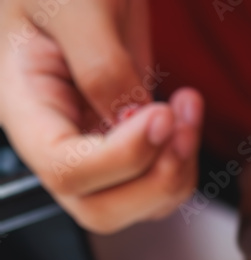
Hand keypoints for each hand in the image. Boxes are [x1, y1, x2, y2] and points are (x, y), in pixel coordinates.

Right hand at [0, 0, 202, 232]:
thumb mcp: (76, 4)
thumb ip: (100, 66)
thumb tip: (132, 123)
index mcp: (22, 103)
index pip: (66, 172)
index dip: (123, 158)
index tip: (158, 113)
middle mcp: (54, 133)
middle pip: (99, 208)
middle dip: (155, 180)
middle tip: (178, 123)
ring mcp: (90, 137)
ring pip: (137, 201)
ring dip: (177, 168)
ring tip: (187, 106)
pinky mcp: (124, 131)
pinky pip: (157, 175)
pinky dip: (183, 154)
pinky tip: (185, 107)